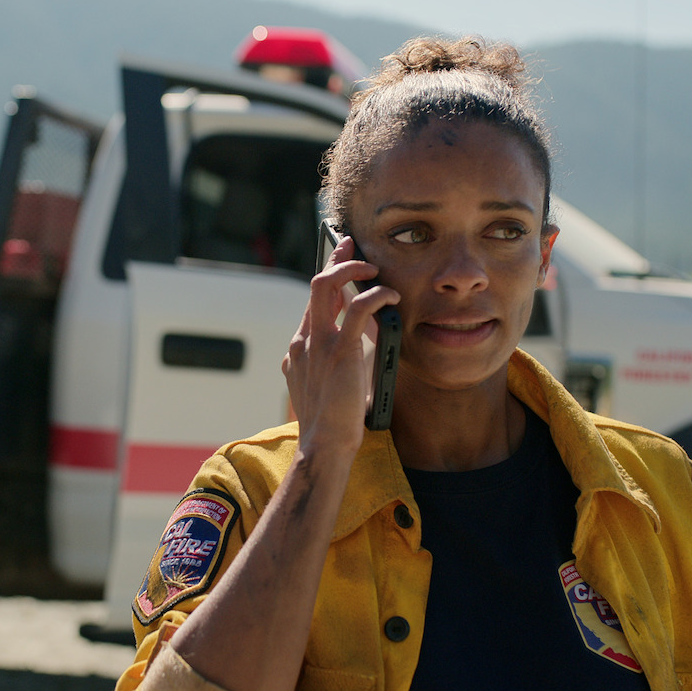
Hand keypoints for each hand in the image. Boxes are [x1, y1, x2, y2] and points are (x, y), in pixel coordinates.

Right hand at [282, 236, 399, 455]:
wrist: (323, 444)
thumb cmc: (331, 424)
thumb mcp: (329, 387)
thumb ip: (336, 364)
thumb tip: (361, 346)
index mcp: (300, 349)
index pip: (313, 304)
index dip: (329, 280)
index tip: (342, 264)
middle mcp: (305, 340)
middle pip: (315, 285)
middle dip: (335, 260)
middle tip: (353, 245)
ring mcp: (319, 344)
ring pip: (326, 286)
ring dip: (350, 269)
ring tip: (373, 268)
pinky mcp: (339, 350)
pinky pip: (358, 309)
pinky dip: (376, 295)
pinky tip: (391, 296)